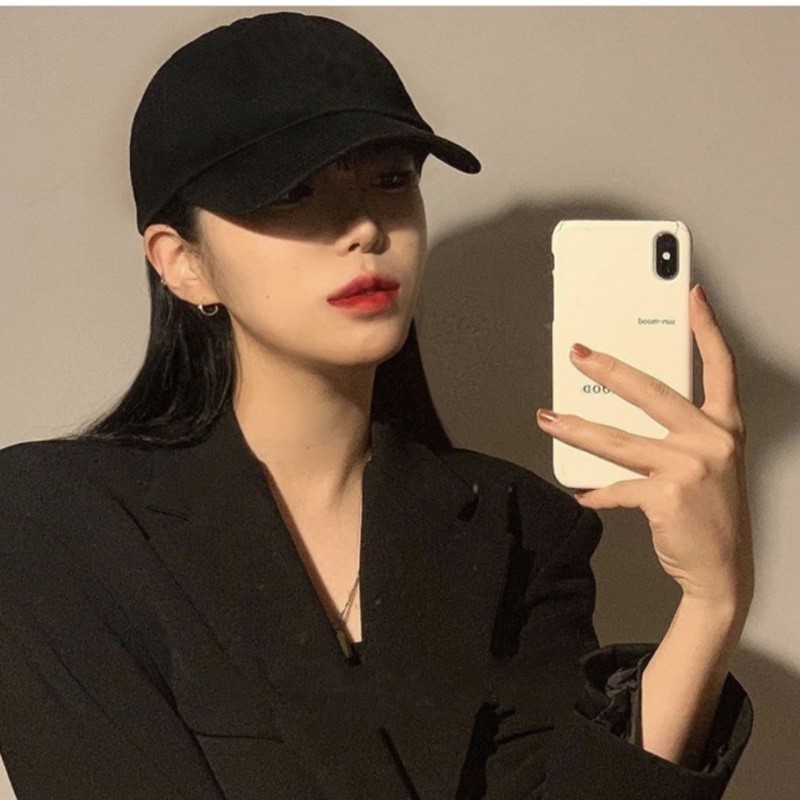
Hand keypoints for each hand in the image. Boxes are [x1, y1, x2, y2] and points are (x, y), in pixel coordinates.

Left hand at [536, 284, 753, 607]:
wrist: (724, 571)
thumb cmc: (714, 515)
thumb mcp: (710, 465)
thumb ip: (679, 436)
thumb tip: (621, 417)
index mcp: (725, 427)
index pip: (720, 367)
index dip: (707, 329)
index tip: (692, 297)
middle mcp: (711, 441)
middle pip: (652, 392)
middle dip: (610, 370)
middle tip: (579, 354)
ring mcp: (690, 467)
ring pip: (618, 440)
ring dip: (576, 429)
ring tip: (548, 419)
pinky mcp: (666, 496)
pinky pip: (616, 488)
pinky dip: (596, 492)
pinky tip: (583, 492)